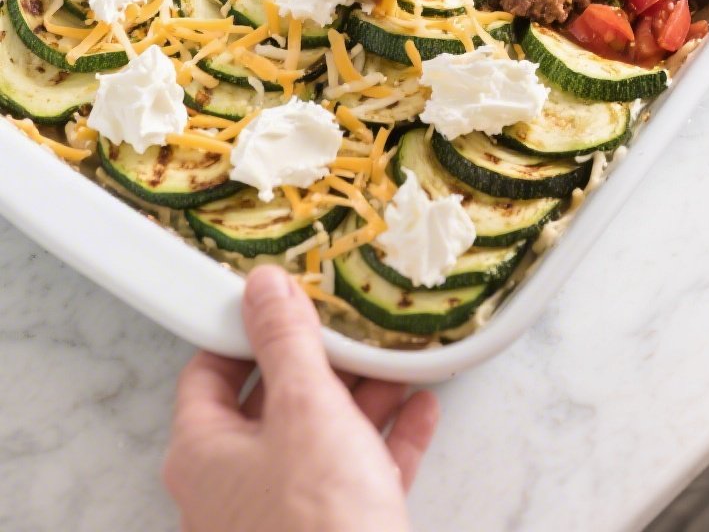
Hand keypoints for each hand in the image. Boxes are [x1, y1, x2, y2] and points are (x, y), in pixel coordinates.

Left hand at [163, 265, 438, 531]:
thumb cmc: (316, 528)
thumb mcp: (305, 407)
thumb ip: (287, 340)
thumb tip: (264, 288)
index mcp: (203, 453)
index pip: (209, 371)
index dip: (246, 330)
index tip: (282, 300)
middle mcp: (232, 488)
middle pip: (272, 402)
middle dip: (318, 362)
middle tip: (347, 326)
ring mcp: (279, 518)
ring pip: (318, 438)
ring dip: (361, 397)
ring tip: (395, 360)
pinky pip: (355, 475)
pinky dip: (385, 441)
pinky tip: (418, 410)